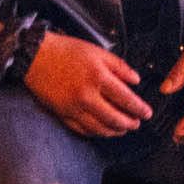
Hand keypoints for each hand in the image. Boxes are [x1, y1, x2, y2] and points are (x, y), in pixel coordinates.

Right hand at [23, 31, 154, 139]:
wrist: (36, 56)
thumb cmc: (67, 51)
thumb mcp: (98, 52)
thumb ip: (120, 67)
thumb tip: (136, 80)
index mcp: (98, 78)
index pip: (126, 99)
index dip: (139, 109)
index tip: (147, 113)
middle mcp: (86, 96)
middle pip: (114, 118)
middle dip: (129, 124)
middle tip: (137, 124)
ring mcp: (73, 107)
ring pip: (99, 128)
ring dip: (114, 131)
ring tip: (123, 129)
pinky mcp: (62, 114)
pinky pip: (82, 129)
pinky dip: (95, 132)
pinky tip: (102, 130)